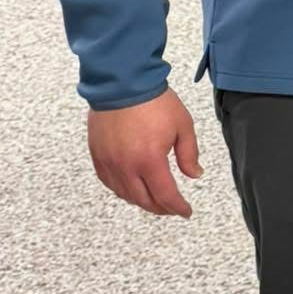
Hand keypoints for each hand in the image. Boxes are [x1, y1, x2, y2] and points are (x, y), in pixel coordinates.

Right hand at [87, 87, 201, 216]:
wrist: (122, 82)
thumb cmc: (154, 101)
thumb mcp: (183, 126)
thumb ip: (189, 154)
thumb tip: (195, 174)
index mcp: (150, 160)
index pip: (165, 195)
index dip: (177, 208)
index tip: (186, 211)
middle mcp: (126, 166)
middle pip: (144, 200)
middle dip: (161, 208)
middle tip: (172, 208)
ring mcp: (109, 162)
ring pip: (124, 194)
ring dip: (141, 201)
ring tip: (154, 200)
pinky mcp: (97, 154)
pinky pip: (108, 182)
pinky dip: (121, 190)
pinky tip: (131, 189)